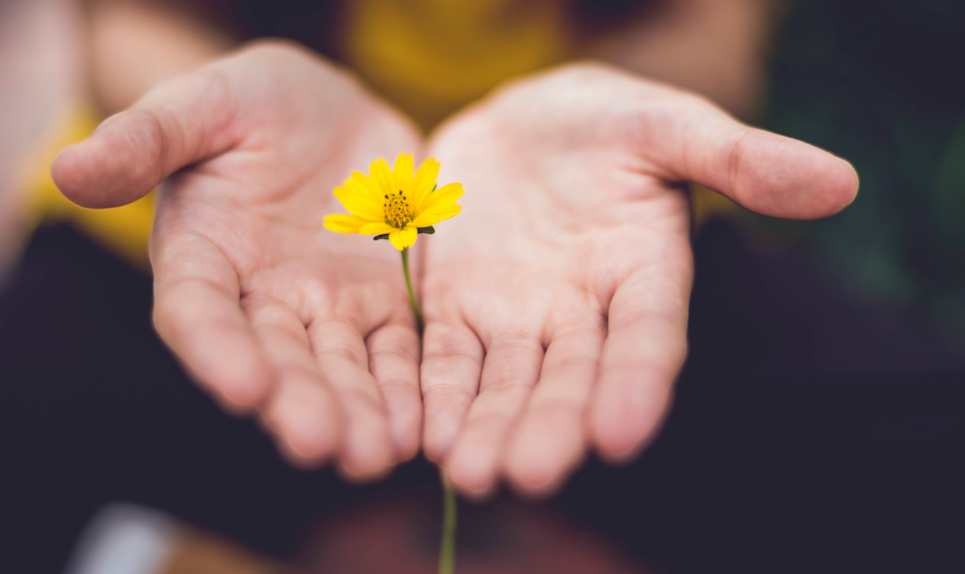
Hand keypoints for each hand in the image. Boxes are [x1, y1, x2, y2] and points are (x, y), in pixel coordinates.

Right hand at [52, 41, 423, 478]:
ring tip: (376, 454)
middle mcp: (262, 298)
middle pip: (278, 359)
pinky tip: (420, 427)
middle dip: (299, 402)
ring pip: (342, 368)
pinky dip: (407, 389)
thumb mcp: (204, 104)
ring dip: (358, 413)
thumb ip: (148, 138)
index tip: (243, 387)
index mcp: (204, 256)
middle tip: (322, 444)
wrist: (333, 111)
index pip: (200, 312)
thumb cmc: (255, 102)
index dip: (217, 350)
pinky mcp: (384, 303)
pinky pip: (397, 351)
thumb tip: (69, 168)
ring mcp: (327, 307)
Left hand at [420, 63, 857, 495]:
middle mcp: (583, 313)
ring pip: (505, 382)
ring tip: (470, 474)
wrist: (523, 123)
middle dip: (551, 426)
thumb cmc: (606, 122)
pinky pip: (445, 358)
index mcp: (644, 274)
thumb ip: (739, 157)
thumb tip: (840, 182)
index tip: (621, 434)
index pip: (648, 337)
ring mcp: (518, 316)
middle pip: (570, 378)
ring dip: (488, 428)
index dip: (637, 383)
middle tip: (530, 474)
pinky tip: (424, 435)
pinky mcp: (457, 308)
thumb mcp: (668, 125)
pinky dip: (437, 395)